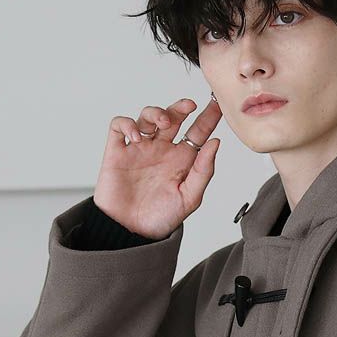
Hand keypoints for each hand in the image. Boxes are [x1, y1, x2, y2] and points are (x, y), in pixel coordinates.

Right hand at [92, 95, 222, 239]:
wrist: (130, 233)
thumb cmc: (160, 219)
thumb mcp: (190, 198)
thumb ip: (203, 170)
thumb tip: (215, 142)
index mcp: (181, 160)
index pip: (198, 132)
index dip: (209, 116)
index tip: (218, 103)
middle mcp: (161, 151)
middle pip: (173, 117)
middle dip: (181, 107)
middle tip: (190, 106)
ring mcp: (139, 149)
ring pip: (147, 116)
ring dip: (156, 112)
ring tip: (163, 123)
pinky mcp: (117, 151)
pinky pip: (119, 126)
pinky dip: (127, 124)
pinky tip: (137, 137)